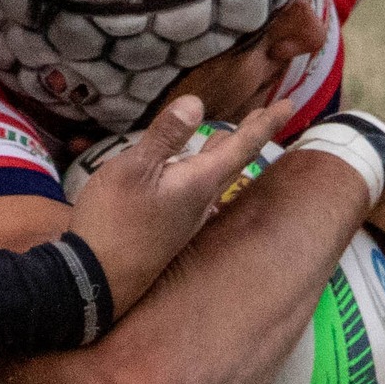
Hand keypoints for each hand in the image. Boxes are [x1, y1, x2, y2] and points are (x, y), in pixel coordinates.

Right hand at [66, 95, 296, 314]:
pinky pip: (196, 192)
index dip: (265, 123)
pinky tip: (190, 173)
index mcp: (198, 182)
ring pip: (214, 178)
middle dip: (249, 136)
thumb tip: (197, 103)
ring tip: (229, 136)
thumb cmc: (112, 220)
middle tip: (266, 115)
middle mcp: (201, 202)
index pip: (242, 146)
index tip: (290, 105)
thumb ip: (165, 136)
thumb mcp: (133, 169)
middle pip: (232, 161)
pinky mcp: (169, 230)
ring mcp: (185, 219)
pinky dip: (201, 171)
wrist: (93, 280)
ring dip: (224, 154)